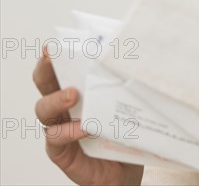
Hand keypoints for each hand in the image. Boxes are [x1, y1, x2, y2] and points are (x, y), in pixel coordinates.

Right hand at [33, 45, 143, 185]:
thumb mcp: (125, 102)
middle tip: (53, 57)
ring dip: (57, 98)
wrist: (125, 169)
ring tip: (74, 94)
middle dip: (45, 68)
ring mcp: (59, 127)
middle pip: (44, 82)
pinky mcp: (60, 150)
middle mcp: (63, 106)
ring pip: (44, 108)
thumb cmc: (123, 131)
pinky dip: (69, 130)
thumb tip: (141, 54)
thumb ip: (124, 83)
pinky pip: (56, 137)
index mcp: (77, 88)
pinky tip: (85, 127)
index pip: (61, 67)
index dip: (55, 54)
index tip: (55, 43)